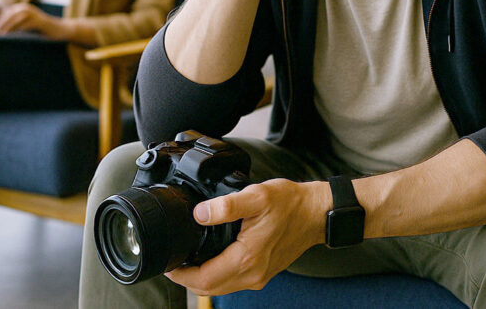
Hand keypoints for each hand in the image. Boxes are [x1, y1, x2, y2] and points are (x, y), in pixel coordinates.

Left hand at [0, 3, 61, 38]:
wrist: (61, 31)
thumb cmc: (42, 32)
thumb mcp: (26, 28)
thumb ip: (14, 28)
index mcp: (20, 9)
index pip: (4, 16)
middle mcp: (25, 8)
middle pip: (7, 16)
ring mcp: (33, 13)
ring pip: (15, 19)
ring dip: (5, 28)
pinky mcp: (39, 20)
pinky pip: (25, 25)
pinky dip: (17, 31)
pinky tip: (11, 39)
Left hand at [165, 178, 330, 295]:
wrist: (317, 213)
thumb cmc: (290, 203)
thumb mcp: (257, 196)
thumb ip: (226, 206)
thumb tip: (200, 214)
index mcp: (247, 259)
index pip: (204, 279)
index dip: (181, 275)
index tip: (168, 263)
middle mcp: (253, 275)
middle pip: (209, 289)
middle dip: (187, 280)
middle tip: (172, 263)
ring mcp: (259, 277)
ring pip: (220, 288)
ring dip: (201, 279)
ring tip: (186, 262)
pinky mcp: (263, 273)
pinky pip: (232, 282)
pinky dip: (216, 276)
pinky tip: (209, 260)